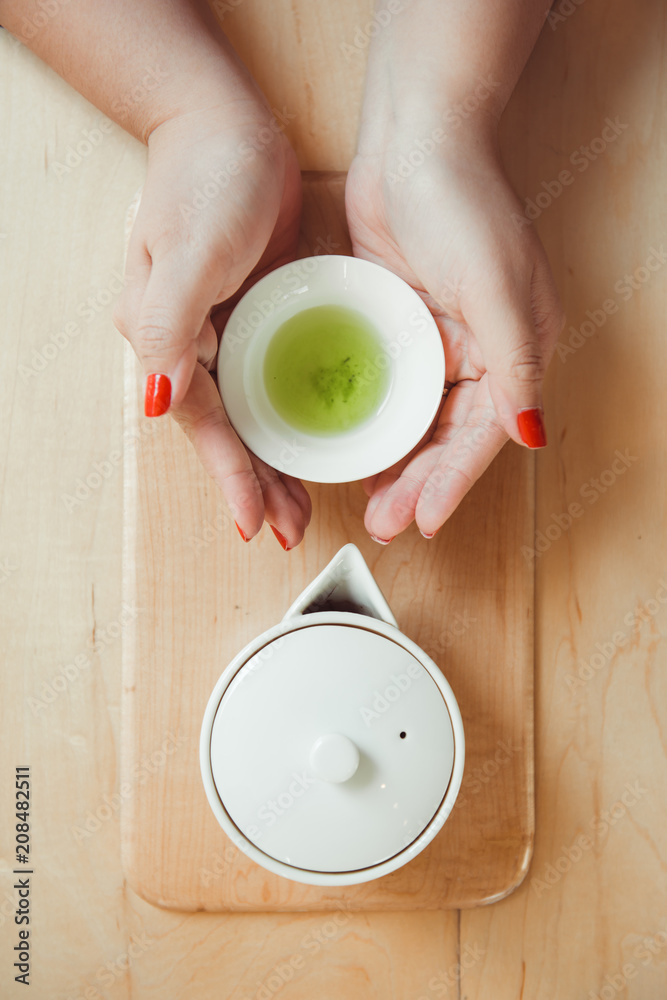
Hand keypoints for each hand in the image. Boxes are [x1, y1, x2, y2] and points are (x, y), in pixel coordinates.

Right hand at [114, 104, 310, 547]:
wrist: (228, 126)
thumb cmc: (204, 180)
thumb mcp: (187, 252)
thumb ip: (168, 328)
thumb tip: (154, 405)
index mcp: (167, 338)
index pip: (204, 424)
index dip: (231, 476)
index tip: (257, 524)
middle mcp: (192, 344)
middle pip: (229, 430)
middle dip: (257, 483)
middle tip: (290, 527)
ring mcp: (226, 332)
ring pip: (255, 413)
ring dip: (277, 459)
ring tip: (304, 503)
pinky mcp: (259, 314)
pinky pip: (276, 379)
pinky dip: (294, 414)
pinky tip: (318, 434)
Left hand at [345, 127, 562, 540]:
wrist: (414, 139)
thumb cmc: (462, 203)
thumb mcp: (496, 288)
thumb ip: (513, 367)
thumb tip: (530, 436)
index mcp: (516, 347)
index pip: (485, 434)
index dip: (454, 482)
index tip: (425, 520)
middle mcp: (482, 348)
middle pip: (449, 435)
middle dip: (420, 483)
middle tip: (385, 522)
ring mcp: (439, 336)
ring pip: (418, 417)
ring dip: (397, 459)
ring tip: (370, 500)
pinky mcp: (402, 320)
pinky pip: (391, 384)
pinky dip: (377, 417)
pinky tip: (357, 442)